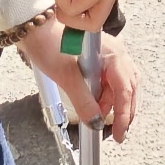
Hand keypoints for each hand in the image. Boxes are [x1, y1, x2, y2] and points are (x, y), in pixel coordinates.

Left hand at [13, 25, 138, 138]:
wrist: (35, 29)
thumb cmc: (50, 46)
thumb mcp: (67, 78)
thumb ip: (84, 102)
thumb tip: (96, 123)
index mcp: (114, 55)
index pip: (125, 90)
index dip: (123, 114)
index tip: (119, 134)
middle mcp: (117, 54)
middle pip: (128, 88)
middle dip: (123, 112)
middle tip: (117, 133)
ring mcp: (111, 56)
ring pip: (121, 86)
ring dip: (113, 104)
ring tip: (99, 118)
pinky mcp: (102, 59)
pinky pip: (111, 81)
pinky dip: (106, 96)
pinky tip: (97, 105)